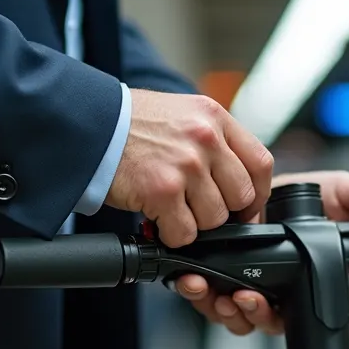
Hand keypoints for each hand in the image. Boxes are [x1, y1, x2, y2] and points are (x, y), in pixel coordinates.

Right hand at [104, 90, 272, 247]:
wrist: (88, 124)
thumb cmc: (131, 123)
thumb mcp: (182, 114)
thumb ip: (214, 139)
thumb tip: (238, 179)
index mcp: (215, 118)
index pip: (261, 164)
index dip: (257, 195)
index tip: (247, 209)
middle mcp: (206, 138)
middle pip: (242, 197)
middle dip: (223, 212)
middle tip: (199, 210)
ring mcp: (186, 165)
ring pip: (215, 219)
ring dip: (194, 223)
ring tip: (172, 209)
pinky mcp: (163, 191)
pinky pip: (185, 233)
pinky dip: (171, 235)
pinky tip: (157, 219)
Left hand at [175, 170, 348, 335]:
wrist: (257, 186)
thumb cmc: (306, 195)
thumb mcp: (342, 191)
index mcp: (337, 276)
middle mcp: (306, 294)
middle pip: (307, 320)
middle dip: (285, 314)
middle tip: (269, 301)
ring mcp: (272, 298)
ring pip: (263, 322)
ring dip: (247, 313)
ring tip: (237, 296)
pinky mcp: (236, 293)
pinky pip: (226, 312)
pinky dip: (212, 302)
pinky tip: (203, 286)